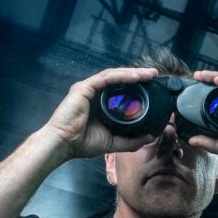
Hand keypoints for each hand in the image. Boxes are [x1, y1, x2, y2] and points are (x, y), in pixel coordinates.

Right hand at [43, 66, 160, 161]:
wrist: (64, 145)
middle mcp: (95, 93)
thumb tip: (150, 136)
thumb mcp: (113, 143)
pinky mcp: (84, 87)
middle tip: (154, 75)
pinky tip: (135, 76)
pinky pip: (107, 78)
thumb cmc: (82, 144)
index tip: (152, 87)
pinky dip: (122, 76)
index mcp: (100, 104)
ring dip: (133, 73)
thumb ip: (131, 140)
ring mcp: (89, 88)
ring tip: (148, 74)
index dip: (137, 87)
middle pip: (119, 80)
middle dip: (138, 76)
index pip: (121, 91)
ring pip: (115, 75)